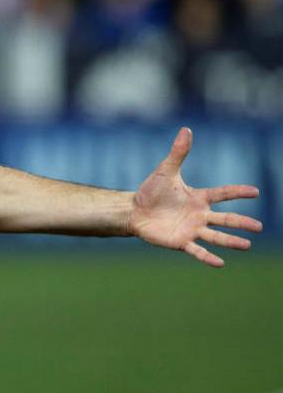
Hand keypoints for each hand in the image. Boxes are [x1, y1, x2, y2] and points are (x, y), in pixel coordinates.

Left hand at [127, 128, 262, 266]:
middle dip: (242, 223)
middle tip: (258, 227)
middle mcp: (199, 215)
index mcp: (199, 198)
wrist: (134, 211)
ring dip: (231, 241)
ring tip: (247, 245)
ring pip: (216, 236)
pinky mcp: (180, 242)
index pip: (222, 194)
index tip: (255, 191)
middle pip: (225, 219)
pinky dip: (208, 257)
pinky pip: (197, 251)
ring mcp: (191, 229)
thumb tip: (186, 129)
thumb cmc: (151, 192)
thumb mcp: (165, 171)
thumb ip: (178, 153)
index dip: (237, 192)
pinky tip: (221, 263)